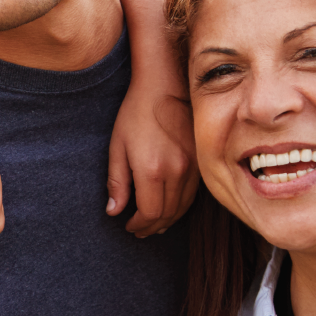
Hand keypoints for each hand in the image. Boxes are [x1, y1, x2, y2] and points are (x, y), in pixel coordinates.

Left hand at [107, 88, 196, 236]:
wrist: (165, 85)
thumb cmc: (136, 114)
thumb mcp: (117, 147)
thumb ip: (117, 182)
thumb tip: (114, 212)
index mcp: (152, 170)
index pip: (150, 213)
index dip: (139, 225)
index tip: (128, 226)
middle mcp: (177, 172)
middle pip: (168, 214)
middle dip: (152, 226)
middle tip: (139, 230)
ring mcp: (193, 166)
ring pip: (183, 207)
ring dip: (168, 220)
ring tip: (153, 224)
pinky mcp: (201, 160)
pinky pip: (193, 193)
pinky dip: (181, 206)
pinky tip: (170, 208)